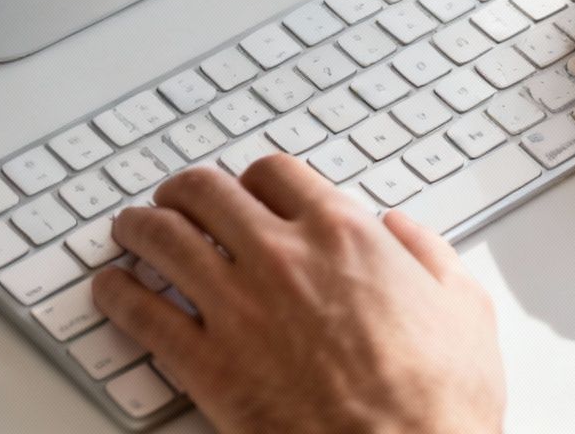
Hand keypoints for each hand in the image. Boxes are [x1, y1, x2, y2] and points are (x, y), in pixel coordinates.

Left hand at [90, 155, 505, 433]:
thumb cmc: (438, 401)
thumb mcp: (464, 307)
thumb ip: (429, 255)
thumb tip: (402, 231)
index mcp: (342, 235)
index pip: (273, 173)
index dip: (252, 178)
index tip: (246, 190)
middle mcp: (281, 258)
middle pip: (205, 192)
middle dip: (184, 191)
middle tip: (175, 200)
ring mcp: (238, 309)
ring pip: (162, 238)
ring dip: (138, 227)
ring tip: (130, 230)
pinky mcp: (208, 366)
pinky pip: (141, 314)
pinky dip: (116, 294)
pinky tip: (110, 290)